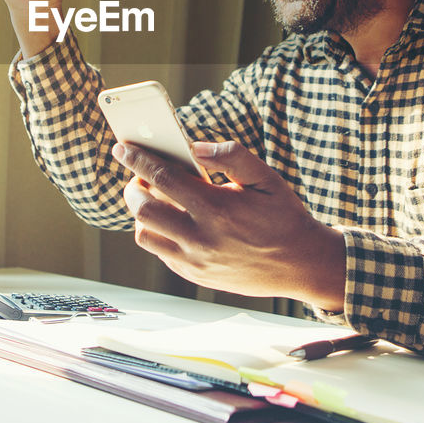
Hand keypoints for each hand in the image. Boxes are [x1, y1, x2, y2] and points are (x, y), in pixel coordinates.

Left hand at [115, 140, 345, 310]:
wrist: (300, 265)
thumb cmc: (284, 217)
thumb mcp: (266, 178)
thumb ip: (232, 156)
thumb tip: (195, 146)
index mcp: (218, 208)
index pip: (164, 179)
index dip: (138, 160)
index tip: (122, 148)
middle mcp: (202, 238)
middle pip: (143, 210)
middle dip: (133, 187)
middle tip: (141, 176)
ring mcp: (196, 261)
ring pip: (145, 236)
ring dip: (142, 214)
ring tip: (154, 199)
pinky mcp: (195, 276)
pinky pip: (161, 253)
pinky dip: (158, 233)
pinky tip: (172, 221)